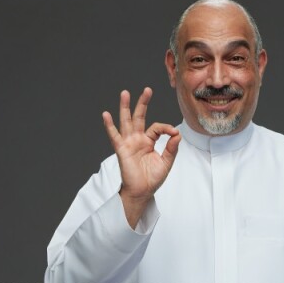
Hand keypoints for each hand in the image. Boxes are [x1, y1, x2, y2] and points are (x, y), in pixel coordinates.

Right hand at [102, 87, 180, 201]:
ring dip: (125, 107)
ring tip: (125, 93)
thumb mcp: (166, 162)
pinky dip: (109, 126)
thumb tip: (178, 134)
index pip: (157, 128)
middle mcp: (138, 139)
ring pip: (126, 121)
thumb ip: (172, 148)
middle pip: (139, 117)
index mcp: (148, 141)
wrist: (142, 192)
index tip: (174, 132)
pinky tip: (106, 115)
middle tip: (147, 90)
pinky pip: (115, 136)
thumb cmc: (152, 179)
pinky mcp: (122, 150)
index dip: (166, 128)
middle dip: (143, 103)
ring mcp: (129, 143)